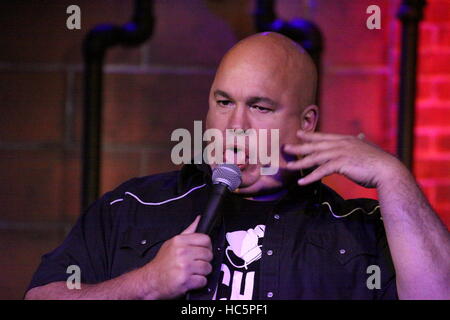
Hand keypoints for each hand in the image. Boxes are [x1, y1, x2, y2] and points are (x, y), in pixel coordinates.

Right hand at [141, 216, 212, 299]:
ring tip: (193, 272)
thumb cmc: (162, 263)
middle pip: (208, 254)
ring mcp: (184, 266)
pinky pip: (203, 281)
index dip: (207, 246)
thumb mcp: (173, 243)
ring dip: (202, 272)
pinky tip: (191, 279)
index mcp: (180, 241)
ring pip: (207, 268)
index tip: (203, 251)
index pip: (205, 239)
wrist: (151, 280)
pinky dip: (199, 282)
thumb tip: (198, 220)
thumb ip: (188, 231)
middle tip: (196, 263)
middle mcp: (182, 252)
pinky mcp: (185, 280)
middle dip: (205, 260)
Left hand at [283, 131, 405, 187]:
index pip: (324, 137)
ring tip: (289, 167)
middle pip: (315, 146)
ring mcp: (340, 153)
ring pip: (315, 158)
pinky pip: (321, 171)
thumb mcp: (367, 148)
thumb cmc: (379, 162)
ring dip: (300, 163)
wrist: (388, 171)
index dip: (310, 135)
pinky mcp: (341, 164)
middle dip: (299, 147)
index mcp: (346, 139)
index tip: (299, 134)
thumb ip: (362, 141)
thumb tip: (361, 134)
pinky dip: (310, 177)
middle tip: (285, 148)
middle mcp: (341, 144)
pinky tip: (301, 182)